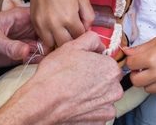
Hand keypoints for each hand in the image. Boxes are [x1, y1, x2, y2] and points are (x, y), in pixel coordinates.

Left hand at [0, 7, 48, 67]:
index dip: (51, 30)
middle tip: (52, 54)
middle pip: (47, 34)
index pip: (44, 20)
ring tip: (48, 61)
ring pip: (43, 46)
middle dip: (52, 44)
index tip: (53, 42)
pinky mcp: (18, 55)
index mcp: (22, 17)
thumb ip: (9, 46)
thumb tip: (27, 52)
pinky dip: (38, 62)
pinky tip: (39, 65)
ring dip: (46, 54)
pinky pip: (34, 58)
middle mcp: (26, 29)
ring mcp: (23, 42)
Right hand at [2, 32, 123, 124]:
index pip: (107, 61)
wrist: (41, 103)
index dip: (94, 61)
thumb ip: (92, 39)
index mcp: (111, 68)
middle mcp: (114, 89)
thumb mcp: (73, 45)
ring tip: (74, 90)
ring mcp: (107, 108)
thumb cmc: (56, 75)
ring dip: (93, 93)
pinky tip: (75, 103)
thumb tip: (98, 43)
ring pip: (103, 96)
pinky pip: (98, 111)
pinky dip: (89, 108)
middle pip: (107, 79)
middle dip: (95, 77)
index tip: (82, 64)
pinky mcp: (99, 122)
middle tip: (77, 77)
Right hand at [29, 0, 94, 47]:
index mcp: (69, 18)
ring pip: (52, 45)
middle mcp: (55, 24)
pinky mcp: (35, 23)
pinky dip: (49, 37)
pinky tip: (55, 30)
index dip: (83, 34)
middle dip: (72, 42)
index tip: (83, 30)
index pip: (79, 37)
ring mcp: (43, 25)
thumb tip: (87, 28)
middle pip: (66, 45)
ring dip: (59, 43)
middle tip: (75, 34)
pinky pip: (42, 38)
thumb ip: (89, 15)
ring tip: (64, 34)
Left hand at [124, 30, 155, 94]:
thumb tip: (125, 51)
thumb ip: (140, 48)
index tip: (136, 57)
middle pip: (135, 80)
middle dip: (136, 72)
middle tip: (143, 65)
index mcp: (152, 58)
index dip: (132, 60)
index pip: (130, 64)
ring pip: (146, 88)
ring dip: (147, 80)